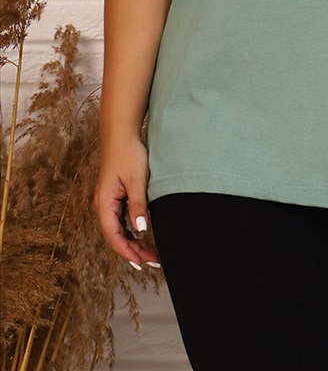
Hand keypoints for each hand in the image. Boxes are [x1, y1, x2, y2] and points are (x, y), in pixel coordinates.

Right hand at [94, 136, 160, 269]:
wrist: (122, 134)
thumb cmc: (128, 154)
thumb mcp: (136, 180)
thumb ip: (138, 204)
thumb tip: (141, 229)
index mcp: (104, 203)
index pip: (113, 235)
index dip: (126, 252)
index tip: (141, 263)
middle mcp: (104, 205)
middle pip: (116, 235)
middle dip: (133, 250)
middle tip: (153, 260)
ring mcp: (109, 201)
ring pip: (119, 229)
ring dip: (133, 242)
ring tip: (150, 253)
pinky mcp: (116, 196)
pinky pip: (121, 220)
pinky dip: (132, 230)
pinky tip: (143, 235)